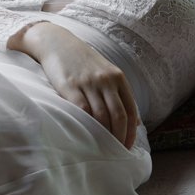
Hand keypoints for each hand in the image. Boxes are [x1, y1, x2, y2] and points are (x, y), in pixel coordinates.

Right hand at [8, 22, 139, 148]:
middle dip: (120, 137)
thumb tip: (137, 122)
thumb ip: (121, 95)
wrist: (57, 42)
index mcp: (118, 78)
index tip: (128, 146)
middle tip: (117, 152)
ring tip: (102, 149)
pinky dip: (87, 126)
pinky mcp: (70, 86)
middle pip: (119, 116)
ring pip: (101, 116)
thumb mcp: (108, 73)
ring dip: (104, 135)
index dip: (131, 132)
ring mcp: (89, 83)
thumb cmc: (83, 62)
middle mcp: (106, 80)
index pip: (131, 110)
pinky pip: (82, 111)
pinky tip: (86, 136)